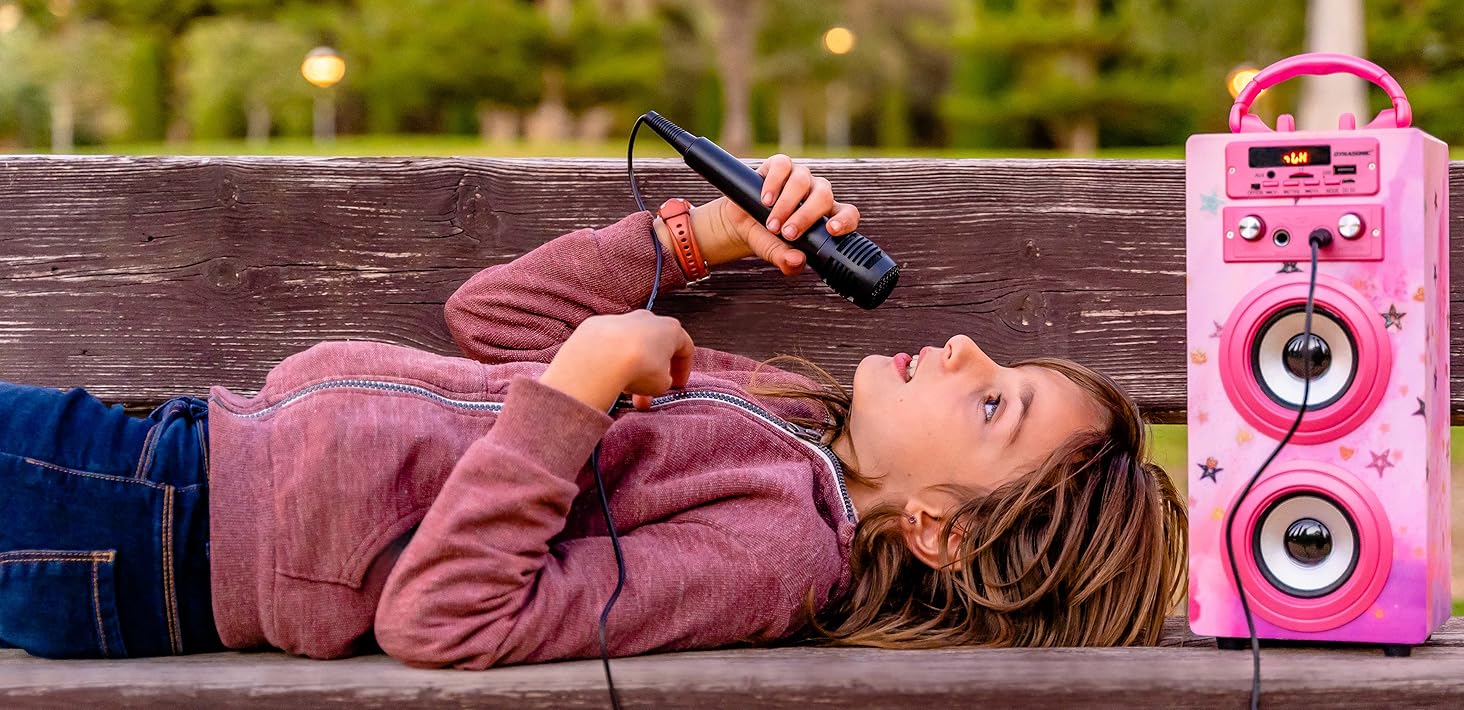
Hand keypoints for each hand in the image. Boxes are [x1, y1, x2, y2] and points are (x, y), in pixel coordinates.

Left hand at [538, 310, 694, 411]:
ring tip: (626, 390)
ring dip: (632, 368)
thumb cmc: (638, 366)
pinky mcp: (599, 325)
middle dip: (652, 373)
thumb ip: (663, 381)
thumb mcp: (661, 384)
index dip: (683, 370)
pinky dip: (612, 359)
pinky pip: (611, 345)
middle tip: (648, 395)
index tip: (676, 385)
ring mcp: (622, 320)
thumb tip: (655, 380)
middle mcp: (648, 319)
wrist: (601, 357)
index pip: (684, 348)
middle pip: (655, 348)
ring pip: (632, 346)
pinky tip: (609, 377)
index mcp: (670, 329)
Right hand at [714, 154, 861, 274]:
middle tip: (787, 233)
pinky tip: (765, 199)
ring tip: (771, 223)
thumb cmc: (766, 238)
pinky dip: (774, 183)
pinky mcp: (779, 166)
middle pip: (823, 196)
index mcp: (825, 215)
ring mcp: (799, 177)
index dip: (844, 220)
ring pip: (802, 181)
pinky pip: (782, 165)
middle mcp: (816, 193)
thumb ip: (788, 262)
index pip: (848, 213)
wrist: (741, 224)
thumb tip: (797, 260)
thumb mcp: (776, 254)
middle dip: (805, 217)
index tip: (831, 229)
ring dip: (786, 204)